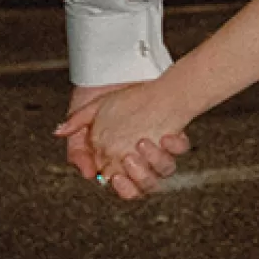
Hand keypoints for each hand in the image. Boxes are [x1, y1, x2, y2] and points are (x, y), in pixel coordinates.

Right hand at [56, 82, 193, 198]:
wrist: (124, 71)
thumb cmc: (104, 98)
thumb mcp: (86, 121)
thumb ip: (78, 147)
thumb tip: (88, 172)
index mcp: (121, 162)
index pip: (126, 186)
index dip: (123, 187)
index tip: (116, 177)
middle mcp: (143, 159)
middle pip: (148, 184)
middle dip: (141, 178)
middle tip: (129, 160)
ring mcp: (160, 148)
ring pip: (165, 169)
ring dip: (156, 161)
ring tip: (143, 142)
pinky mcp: (174, 135)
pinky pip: (180, 148)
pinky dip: (175, 145)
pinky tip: (167, 136)